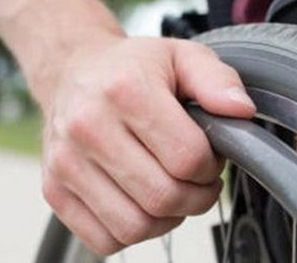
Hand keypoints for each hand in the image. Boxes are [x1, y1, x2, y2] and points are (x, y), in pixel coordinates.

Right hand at [40, 37, 254, 254]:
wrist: (74, 73)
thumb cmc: (130, 69)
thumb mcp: (182, 57)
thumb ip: (217, 80)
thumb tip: (242, 112)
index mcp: (125, 91)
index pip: (187, 158)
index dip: (211, 166)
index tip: (209, 158)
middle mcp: (87, 128)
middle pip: (163, 197)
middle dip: (196, 197)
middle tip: (198, 180)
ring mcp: (66, 163)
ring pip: (135, 226)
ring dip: (167, 218)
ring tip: (171, 192)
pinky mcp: (54, 190)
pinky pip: (104, 240)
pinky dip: (132, 232)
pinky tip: (140, 203)